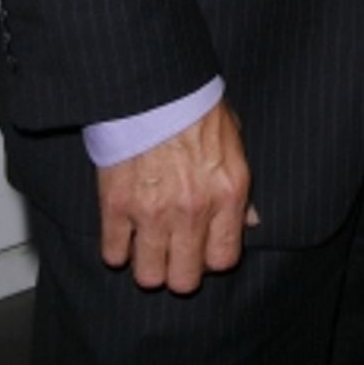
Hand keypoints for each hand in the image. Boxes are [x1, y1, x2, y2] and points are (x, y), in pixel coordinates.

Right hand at [97, 99, 254, 291]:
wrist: (155, 84)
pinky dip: (116, 248)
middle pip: (184, 279)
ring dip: (147, 264)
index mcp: (227, 194)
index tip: (202, 250)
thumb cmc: (196, 107)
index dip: (211, 259)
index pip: (223, 260)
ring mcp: (153, 212)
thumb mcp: (234, 143)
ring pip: (148, 275)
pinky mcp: (117, 206)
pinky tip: (123, 233)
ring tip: (148, 245)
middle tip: (173, 253)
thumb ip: (241, 190)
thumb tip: (250, 222)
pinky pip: (113, 253)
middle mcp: (192, 210)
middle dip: (178, 271)